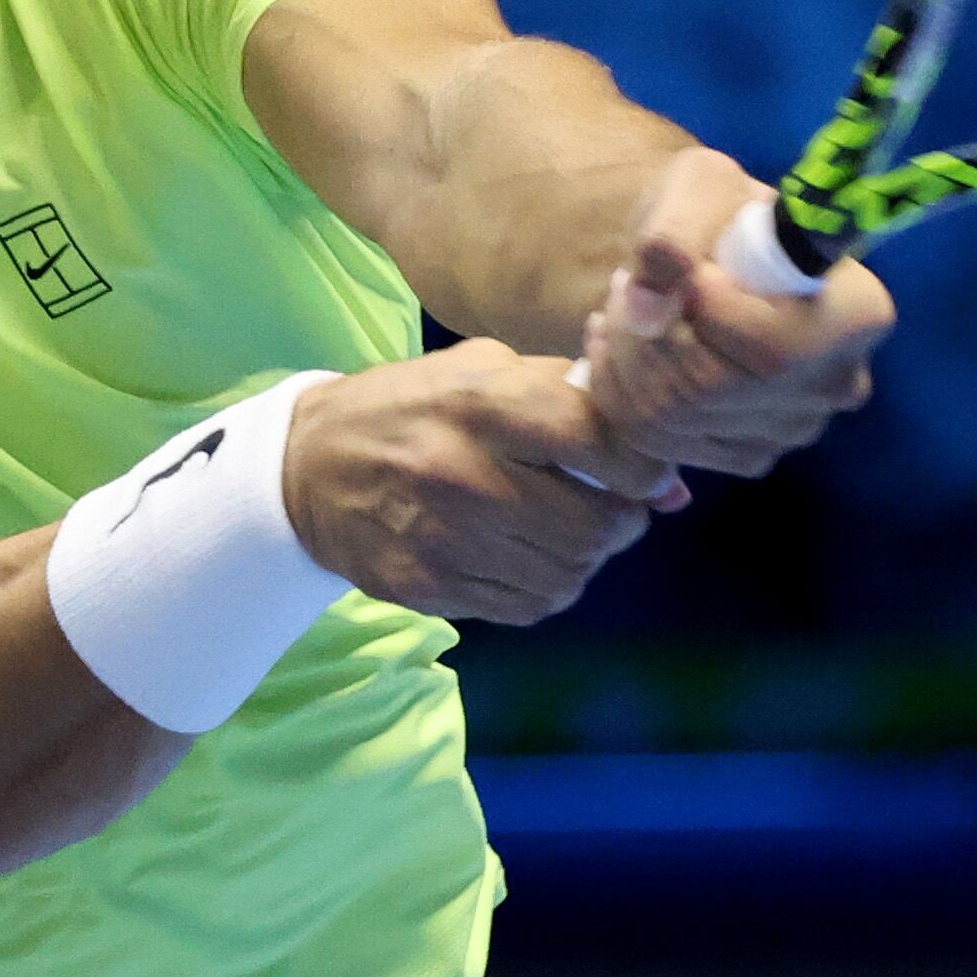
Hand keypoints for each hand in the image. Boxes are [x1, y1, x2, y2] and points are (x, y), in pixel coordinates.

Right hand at [282, 340, 689, 623]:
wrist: (304, 469)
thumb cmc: (411, 408)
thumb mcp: (482, 371)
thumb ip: (576, 406)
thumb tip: (672, 485)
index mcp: (480, 401)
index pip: (598, 438)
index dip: (642, 464)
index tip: (644, 470)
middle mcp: (461, 470)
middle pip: (596, 523)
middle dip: (623, 520)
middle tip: (613, 508)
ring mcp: (442, 537)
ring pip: (568, 574)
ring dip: (586, 558)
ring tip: (568, 532)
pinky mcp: (426, 587)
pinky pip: (526, 605)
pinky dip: (545, 588)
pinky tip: (527, 558)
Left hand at [579, 148, 893, 475]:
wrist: (716, 246)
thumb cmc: (722, 206)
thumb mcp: (701, 185)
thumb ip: (673, 234)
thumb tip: (646, 312)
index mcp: (858, 315)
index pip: (770, 348)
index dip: (701, 309)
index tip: (682, 269)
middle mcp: (837, 385)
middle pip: (710, 390)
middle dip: (642, 333)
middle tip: (627, 283)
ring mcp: (792, 429)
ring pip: (673, 420)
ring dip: (623, 358)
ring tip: (622, 309)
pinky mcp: (746, 453)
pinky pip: (659, 443)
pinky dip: (619, 392)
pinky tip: (622, 346)